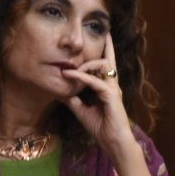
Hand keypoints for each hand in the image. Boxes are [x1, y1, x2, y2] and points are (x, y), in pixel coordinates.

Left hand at [60, 33, 135, 158]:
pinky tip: (69, 74)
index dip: (104, 52)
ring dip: (86, 64)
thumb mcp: (81, 110)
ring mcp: (113, 90)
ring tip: (71, 67)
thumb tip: (61, 90)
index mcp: (107, 87)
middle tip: (102, 33)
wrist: (112, 142)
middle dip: (107, 46)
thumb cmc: (100, 128)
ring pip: (103, 66)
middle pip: (109, 60)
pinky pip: (95, 82)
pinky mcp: (111, 96)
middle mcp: (112, 85)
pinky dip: (81, 76)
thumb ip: (73, 99)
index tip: (102, 39)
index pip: (106, 66)